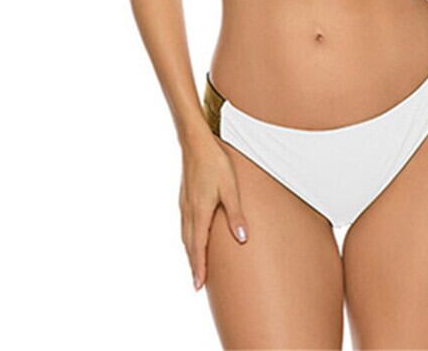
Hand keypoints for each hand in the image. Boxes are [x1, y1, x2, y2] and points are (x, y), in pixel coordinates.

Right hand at [179, 133, 248, 291]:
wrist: (195, 142)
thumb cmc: (215, 162)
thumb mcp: (230, 188)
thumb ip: (235, 214)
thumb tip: (242, 238)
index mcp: (200, 212)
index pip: (199, 246)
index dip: (199, 267)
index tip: (198, 285)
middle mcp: (189, 211)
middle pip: (189, 244)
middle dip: (194, 264)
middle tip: (198, 282)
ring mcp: (185, 203)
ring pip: (185, 234)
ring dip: (190, 251)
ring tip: (196, 264)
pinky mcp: (185, 196)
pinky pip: (185, 223)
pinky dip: (188, 237)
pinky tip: (193, 236)